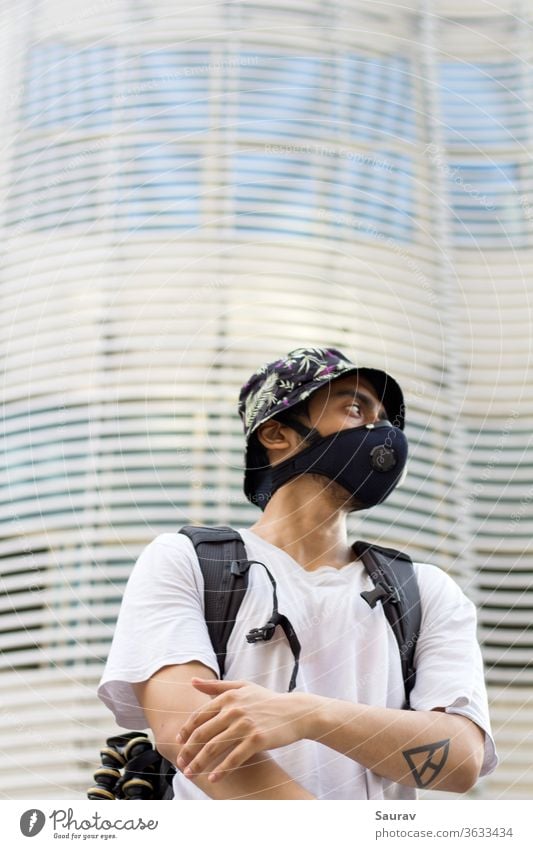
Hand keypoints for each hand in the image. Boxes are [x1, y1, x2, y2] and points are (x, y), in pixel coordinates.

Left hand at [176, 678, 311, 782]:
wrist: (295, 711)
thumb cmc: (267, 700)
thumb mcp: (242, 687)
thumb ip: (216, 686)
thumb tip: (192, 681)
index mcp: (228, 697)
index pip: (199, 716)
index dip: (186, 731)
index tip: (179, 743)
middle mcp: (234, 710)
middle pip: (203, 734)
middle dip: (188, 751)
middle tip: (180, 764)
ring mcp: (245, 725)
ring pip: (214, 748)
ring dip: (199, 763)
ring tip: (190, 774)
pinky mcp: (257, 740)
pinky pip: (234, 758)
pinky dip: (221, 770)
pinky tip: (213, 779)